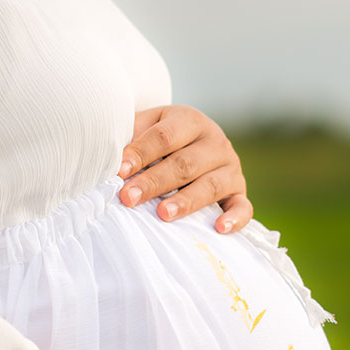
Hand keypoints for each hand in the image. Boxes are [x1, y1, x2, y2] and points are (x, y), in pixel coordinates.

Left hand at [117, 104, 253, 233]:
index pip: (165, 136)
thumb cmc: (162, 139)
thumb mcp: (146, 127)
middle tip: (129, 198)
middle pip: (186, 163)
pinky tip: (219, 229)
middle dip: (155, 182)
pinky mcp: (239, 192)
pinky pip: (243, 207)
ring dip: (186, 201)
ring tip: (162, 215)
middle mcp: (215, 142)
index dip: (141, 153)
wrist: (196, 143)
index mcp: (190, 121)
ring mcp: (231, 168)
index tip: (119, 171)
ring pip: (211, 185)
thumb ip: (129, 137)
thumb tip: (106, 159)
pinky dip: (234, 219)